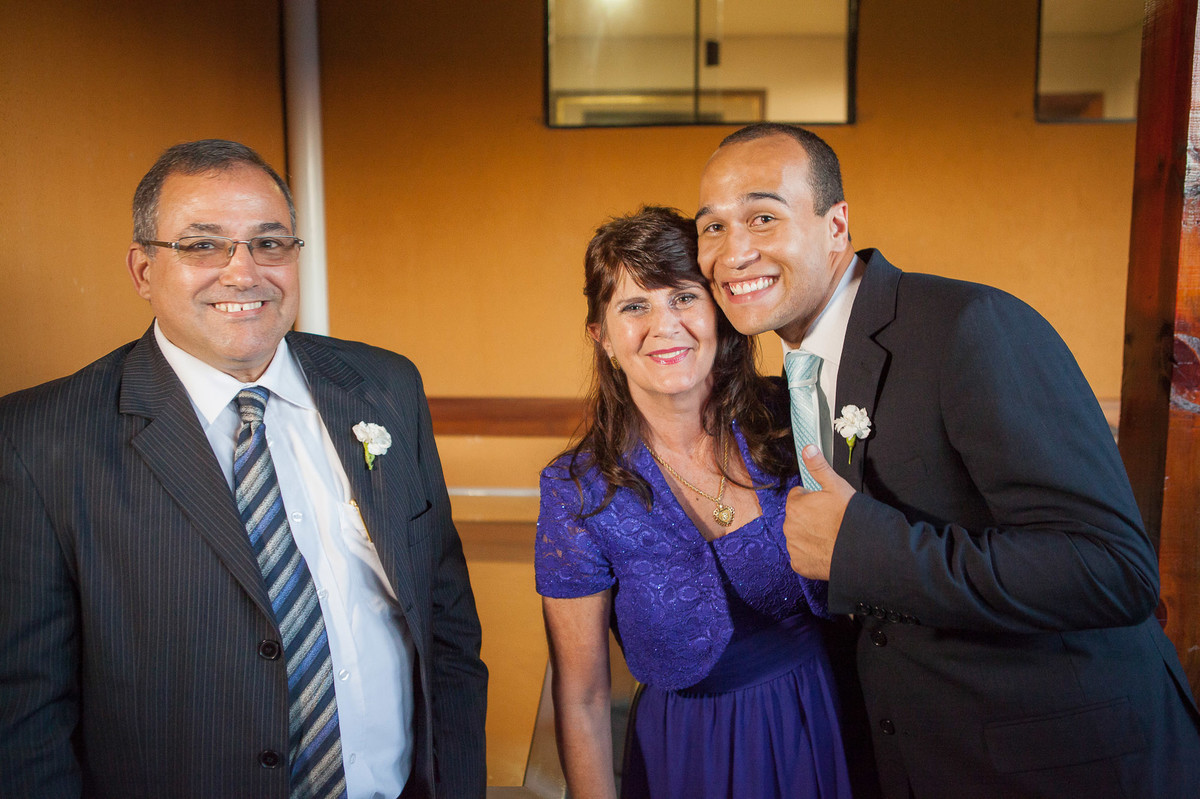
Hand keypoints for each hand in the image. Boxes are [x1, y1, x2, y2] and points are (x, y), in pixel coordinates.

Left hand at [783, 445, 855, 579]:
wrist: (861, 550)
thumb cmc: (849, 517)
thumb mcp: (837, 486)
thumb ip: (819, 467)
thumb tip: (807, 448)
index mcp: (795, 506)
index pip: (797, 496)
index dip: (812, 498)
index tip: (825, 504)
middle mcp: (789, 527)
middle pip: (796, 517)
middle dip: (809, 517)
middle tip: (829, 521)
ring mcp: (793, 548)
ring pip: (798, 536)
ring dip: (809, 535)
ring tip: (829, 536)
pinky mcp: (799, 565)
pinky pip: (801, 556)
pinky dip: (810, 554)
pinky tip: (825, 551)